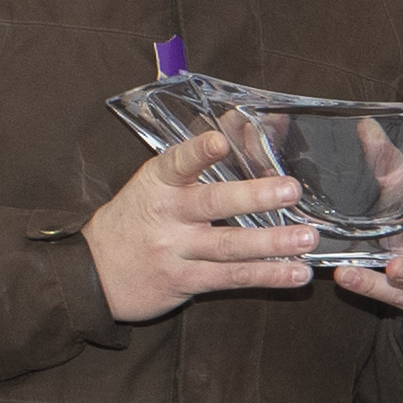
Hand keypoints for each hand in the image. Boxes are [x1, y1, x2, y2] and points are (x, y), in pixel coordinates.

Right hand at [89, 124, 326, 321]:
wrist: (95, 273)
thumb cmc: (137, 217)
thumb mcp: (157, 182)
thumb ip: (201, 154)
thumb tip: (242, 120)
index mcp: (159, 182)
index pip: (179, 162)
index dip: (200, 151)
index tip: (221, 141)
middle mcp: (167, 215)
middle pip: (212, 204)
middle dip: (254, 196)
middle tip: (290, 190)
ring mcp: (176, 251)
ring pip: (228, 246)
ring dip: (272, 243)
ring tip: (307, 239)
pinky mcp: (186, 282)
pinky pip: (231, 278)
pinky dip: (267, 275)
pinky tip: (296, 273)